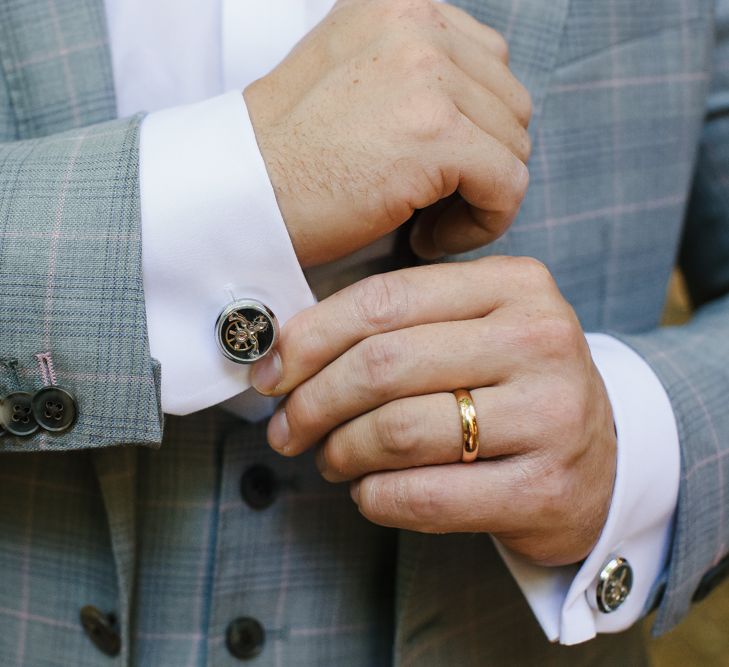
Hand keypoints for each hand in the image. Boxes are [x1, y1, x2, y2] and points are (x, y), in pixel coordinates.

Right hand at [244, 0, 531, 267]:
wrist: (239, 194)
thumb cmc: (288, 156)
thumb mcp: (349, 78)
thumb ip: (414, 71)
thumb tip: (479, 105)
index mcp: (400, 6)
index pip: (488, 65)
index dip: (473, 129)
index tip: (436, 173)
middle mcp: (419, 25)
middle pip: (509, 104)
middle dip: (482, 162)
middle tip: (433, 204)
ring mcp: (428, 75)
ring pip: (514, 145)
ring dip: (481, 194)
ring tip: (428, 221)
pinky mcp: (436, 134)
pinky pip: (508, 184)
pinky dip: (483, 221)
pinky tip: (430, 238)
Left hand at [251, 257, 616, 565]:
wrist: (602, 460)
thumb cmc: (512, 387)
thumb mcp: (475, 329)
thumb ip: (400, 324)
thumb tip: (286, 351)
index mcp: (515, 285)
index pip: (384, 300)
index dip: (310, 338)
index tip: (272, 372)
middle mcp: (540, 339)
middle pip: (383, 364)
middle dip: (312, 402)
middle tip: (287, 428)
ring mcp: (552, 414)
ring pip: (398, 430)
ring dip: (341, 452)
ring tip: (331, 459)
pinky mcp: (547, 487)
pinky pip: (426, 496)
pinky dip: (375, 498)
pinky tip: (368, 493)